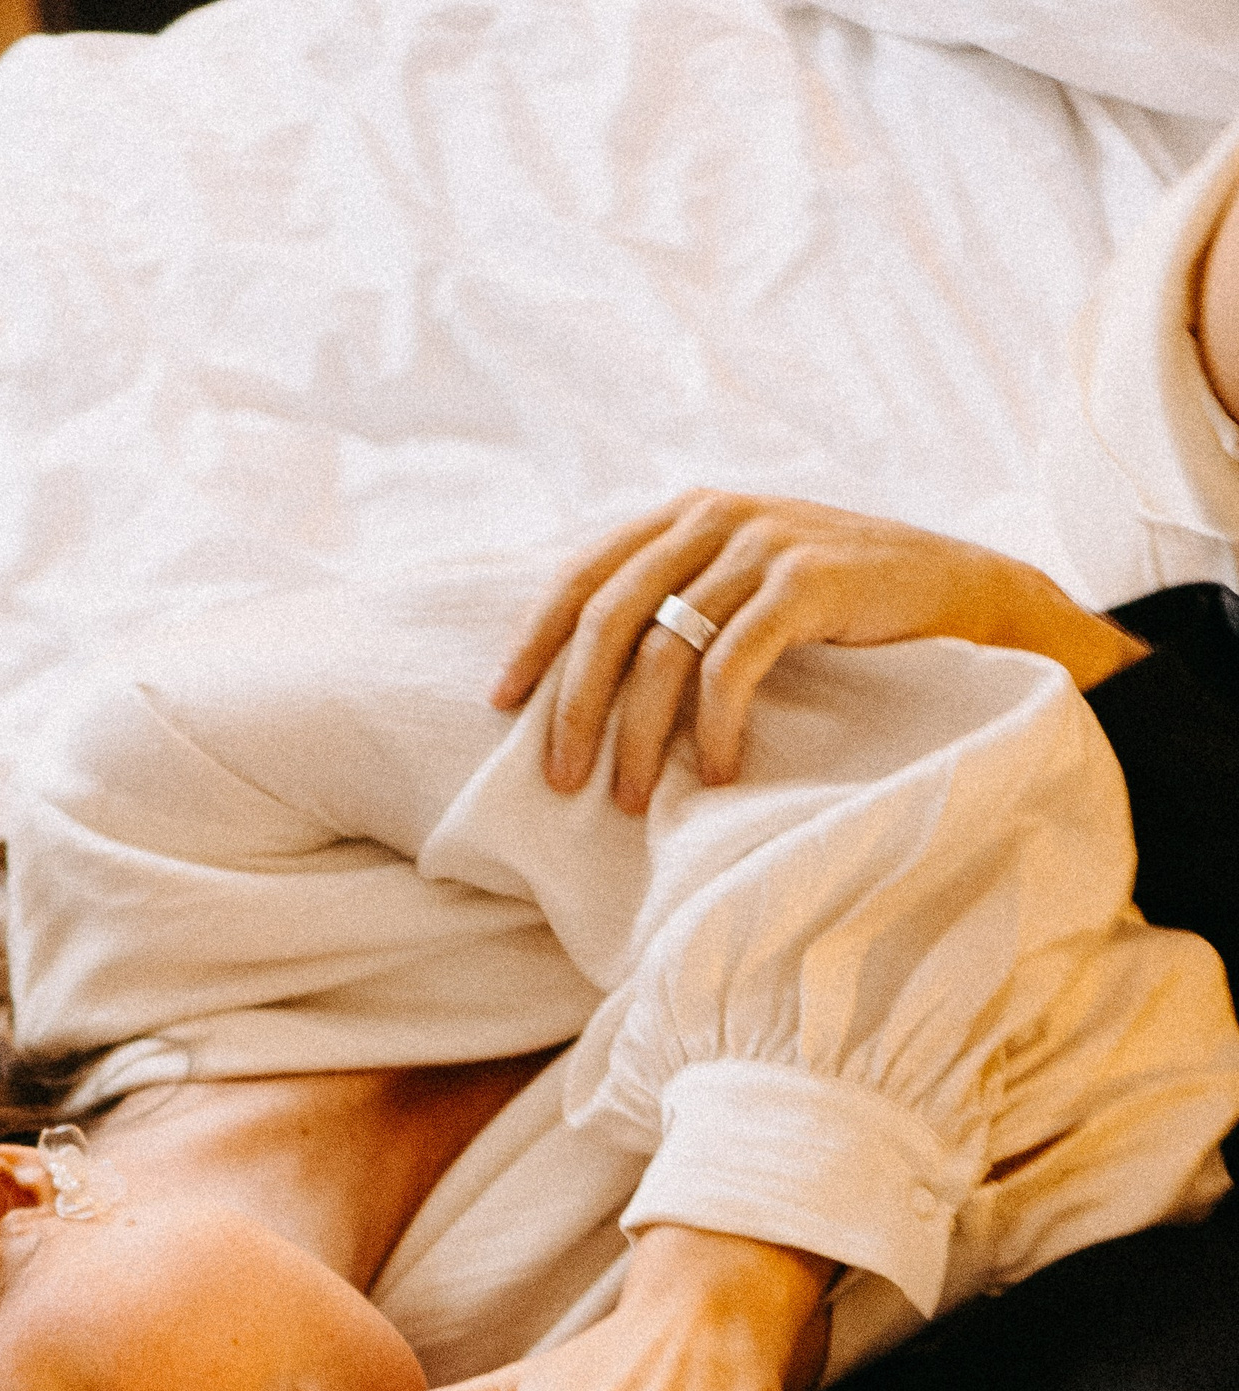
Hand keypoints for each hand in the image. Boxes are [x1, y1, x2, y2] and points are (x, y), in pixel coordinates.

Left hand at [490, 491, 1148, 811]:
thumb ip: (681, 603)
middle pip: (609, 615)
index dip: (536, 641)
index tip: (502, 704)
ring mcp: (763, 542)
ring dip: (636, 735)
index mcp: (687, 515)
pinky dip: (711, 727)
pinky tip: (709, 775)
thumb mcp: (747, 589)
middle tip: (561, 781)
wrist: (964, 596)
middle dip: (575, 707)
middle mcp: (716, 515)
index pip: (584, 575)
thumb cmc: (843, 610)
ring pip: (663, 646)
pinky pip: (732, 664)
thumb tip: (589, 681)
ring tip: (627, 799)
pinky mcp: (808, 580)